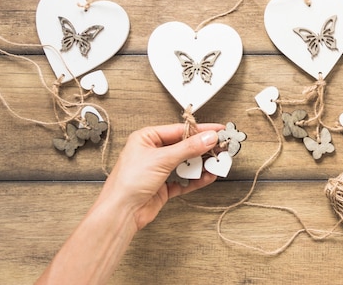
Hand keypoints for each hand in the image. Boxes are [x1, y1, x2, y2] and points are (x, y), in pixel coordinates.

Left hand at [98, 123, 222, 229]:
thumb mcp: (162, 159)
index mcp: (147, 138)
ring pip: (186, 163)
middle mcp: (153, 152)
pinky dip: (196, 179)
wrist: (121, 212)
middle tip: (221, 147)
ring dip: (201, 164)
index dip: (200, 130)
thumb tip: (208, 137)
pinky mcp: (164, 186)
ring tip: (217, 163)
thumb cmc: (128, 182)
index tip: (218, 130)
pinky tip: (207, 176)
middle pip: (185, 146)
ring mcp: (159, 170)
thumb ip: (188, 148)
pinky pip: (184, 180)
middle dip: (203, 148)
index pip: (179, 130)